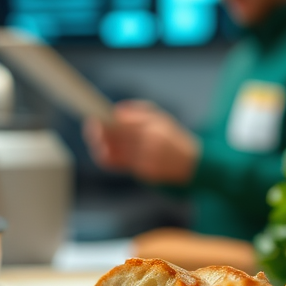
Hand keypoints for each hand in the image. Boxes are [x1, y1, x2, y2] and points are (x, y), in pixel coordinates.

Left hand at [83, 100, 198, 184]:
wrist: (195, 164)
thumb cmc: (176, 138)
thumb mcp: (163, 118)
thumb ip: (139, 112)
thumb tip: (116, 111)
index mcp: (154, 128)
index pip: (123, 125)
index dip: (105, 123)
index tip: (93, 118)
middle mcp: (149, 145)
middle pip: (116, 139)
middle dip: (99, 134)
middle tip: (91, 128)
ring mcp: (146, 161)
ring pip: (115, 154)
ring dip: (102, 147)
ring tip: (97, 140)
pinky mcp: (144, 174)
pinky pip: (121, 164)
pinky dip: (110, 157)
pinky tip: (104, 151)